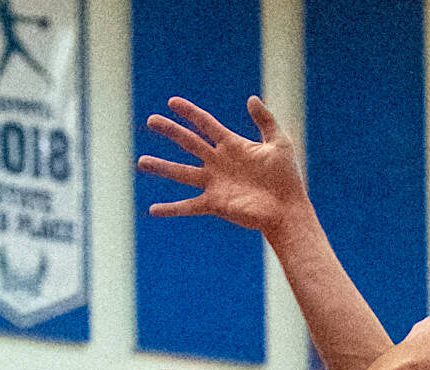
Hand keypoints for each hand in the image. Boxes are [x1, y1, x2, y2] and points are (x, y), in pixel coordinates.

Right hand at [139, 94, 306, 233]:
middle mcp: (219, 162)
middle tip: (150, 121)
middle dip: (170, 131)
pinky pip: (189, 206)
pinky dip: (171, 209)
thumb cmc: (286, 178)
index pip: (205, 124)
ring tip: (141, 162)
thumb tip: (251, 98)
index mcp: (232, 145)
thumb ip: (265, 120)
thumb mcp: (279, 142)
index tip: (172, 102)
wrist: (287, 209)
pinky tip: (153, 210)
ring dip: (162, 167)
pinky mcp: (216, 204)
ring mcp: (215, 183)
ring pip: (182, 172)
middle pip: (189, 142)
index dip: (189, 112)